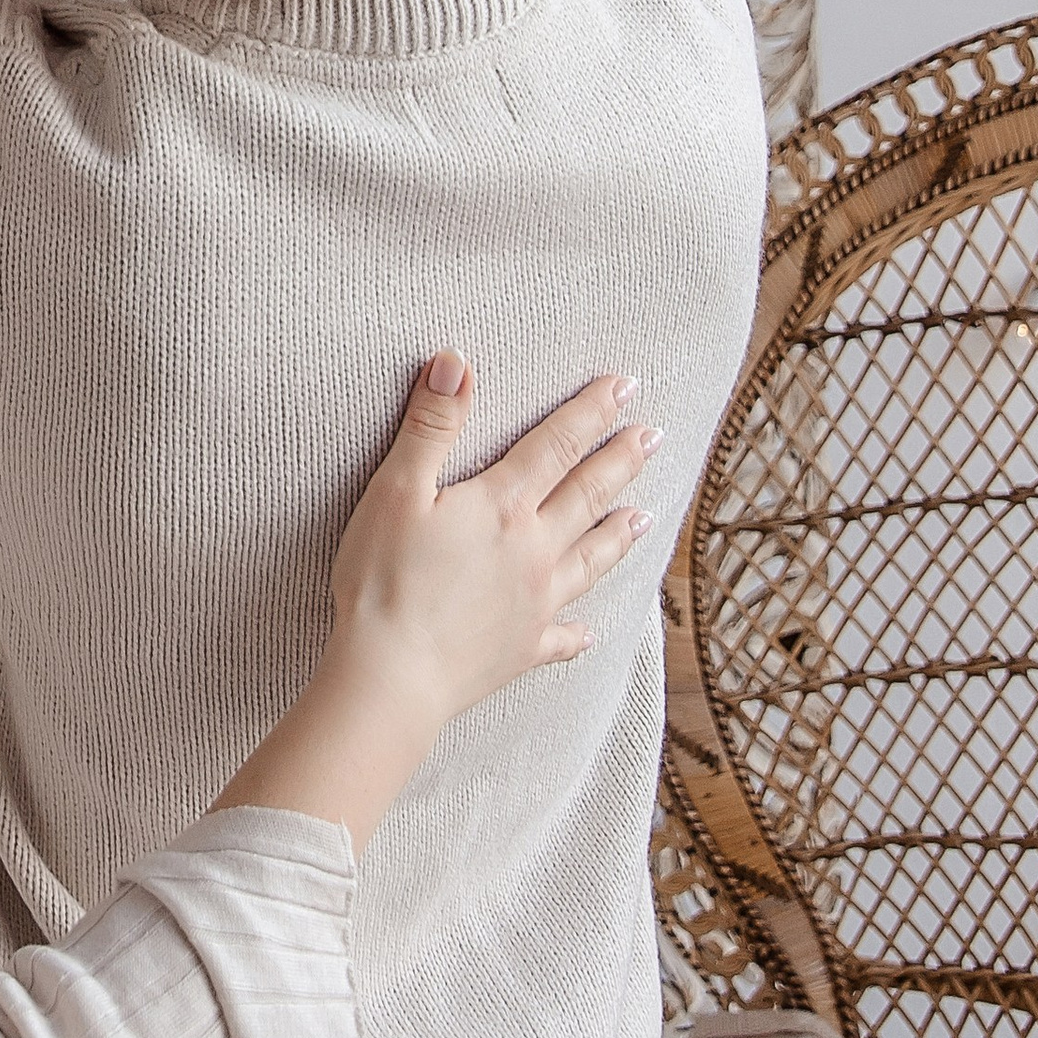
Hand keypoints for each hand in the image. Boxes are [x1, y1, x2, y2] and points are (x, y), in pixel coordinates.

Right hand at [219, 358, 656, 848]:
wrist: (393, 675)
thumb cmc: (384, 580)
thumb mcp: (397, 489)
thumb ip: (431, 425)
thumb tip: (458, 362)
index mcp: (503, 506)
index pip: (557, 445)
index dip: (591, 411)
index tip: (625, 385)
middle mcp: (533, 551)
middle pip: (586, 495)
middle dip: (621, 461)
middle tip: (654, 436)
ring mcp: (535, 603)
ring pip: (590, 559)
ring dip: (617, 534)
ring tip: (644, 515)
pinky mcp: (522, 649)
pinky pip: (561, 639)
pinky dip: (578, 632)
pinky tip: (590, 630)